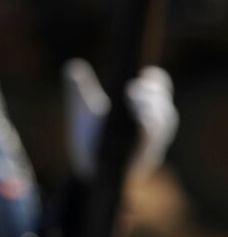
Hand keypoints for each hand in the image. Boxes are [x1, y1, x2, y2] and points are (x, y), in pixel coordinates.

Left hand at [62, 58, 178, 179]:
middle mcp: (152, 126)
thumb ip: (79, 90)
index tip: (145, 72)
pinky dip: (149, 133)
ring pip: (163, 124)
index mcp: (142, 110)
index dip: (157, 81)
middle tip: (134, 87)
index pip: (160, 91)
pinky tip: (142, 123)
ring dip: (153, 110)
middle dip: (153, 95)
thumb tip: (72, 66)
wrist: (85, 170)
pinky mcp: (145, 159)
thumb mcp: (83, 112)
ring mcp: (151, 144)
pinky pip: (153, 145)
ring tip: (136, 98)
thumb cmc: (91, 138)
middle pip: (164, 106)